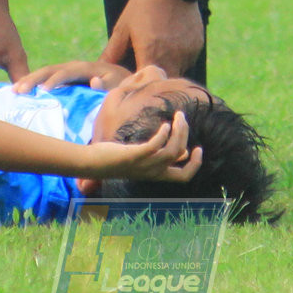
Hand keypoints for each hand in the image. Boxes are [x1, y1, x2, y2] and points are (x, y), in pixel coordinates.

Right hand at [13, 59, 130, 93]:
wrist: (127, 82)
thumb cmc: (124, 87)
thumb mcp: (121, 86)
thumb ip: (110, 85)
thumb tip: (94, 82)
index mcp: (89, 68)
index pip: (68, 72)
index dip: (55, 80)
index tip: (43, 91)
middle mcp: (77, 66)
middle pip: (51, 69)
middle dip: (35, 78)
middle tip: (19, 90)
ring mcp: (70, 71)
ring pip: (46, 72)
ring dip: (30, 80)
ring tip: (15, 91)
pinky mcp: (67, 78)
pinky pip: (48, 79)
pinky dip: (35, 84)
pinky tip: (22, 91)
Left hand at [84, 108, 202, 183]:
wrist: (93, 164)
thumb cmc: (119, 160)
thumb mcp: (145, 160)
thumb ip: (163, 157)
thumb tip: (184, 152)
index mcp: (158, 175)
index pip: (185, 176)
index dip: (196, 164)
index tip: (198, 148)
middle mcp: (154, 173)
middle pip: (182, 162)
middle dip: (187, 138)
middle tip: (183, 119)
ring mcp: (145, 165)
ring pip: (173, 151)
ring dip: (179, 131)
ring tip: (177, 116)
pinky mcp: (135, 156)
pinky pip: (156, 145)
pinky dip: (164, 133)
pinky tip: (164, 124)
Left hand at [102, 0, 203, 79]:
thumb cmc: (143, 5)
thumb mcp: (123, 28)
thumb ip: (111, 53)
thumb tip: (97, 69)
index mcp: (151, 55)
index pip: (145, 85)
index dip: (138, 88)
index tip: (132, 83)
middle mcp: (172, 58)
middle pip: (163, 82)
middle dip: (154, 81)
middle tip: (145, 70)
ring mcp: (187, 53)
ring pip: (177, 73)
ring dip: (167, 69)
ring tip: (159, 51)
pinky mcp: (197, 47)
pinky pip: (187, 60)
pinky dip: (179, 58)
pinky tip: (172, 42)